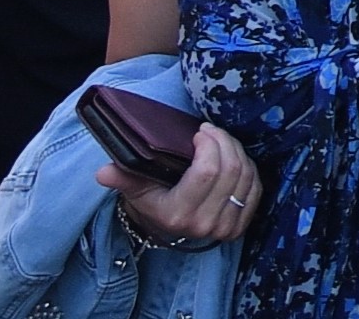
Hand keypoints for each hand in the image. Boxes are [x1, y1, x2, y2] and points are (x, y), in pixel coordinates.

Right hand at [99, 119, 261, 244]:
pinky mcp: (240, 226)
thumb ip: (122, 177)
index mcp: (177, 215)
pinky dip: (248, 167)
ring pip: (245, 175)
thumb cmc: (152, 201)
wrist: (167, 226)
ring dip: (236, 151)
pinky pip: (254, 187)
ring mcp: (224, 228)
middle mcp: (203, 225)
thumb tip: (103, 173)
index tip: (201, 132)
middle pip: (230, 169)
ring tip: (221, 142)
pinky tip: (234, 158)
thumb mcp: (135, 188)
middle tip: (212, 131)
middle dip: (224, 141)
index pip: (207, 171)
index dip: (210, 144)